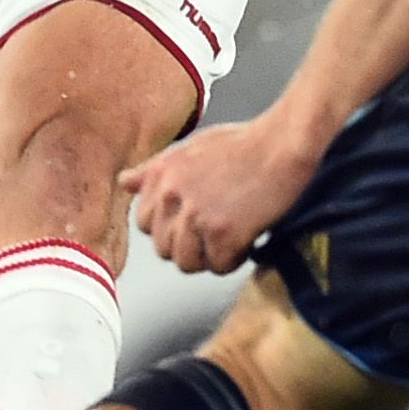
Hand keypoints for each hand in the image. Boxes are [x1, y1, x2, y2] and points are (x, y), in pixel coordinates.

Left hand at [124, 111, 325, 274]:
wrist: (283, 143)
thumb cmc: (245, 143)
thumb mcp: (191, 148)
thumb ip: (155, 171)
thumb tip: (125, 182)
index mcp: (161, 174)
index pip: (145, 224)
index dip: (171, 227)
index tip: (192, 223)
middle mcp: (172, 195)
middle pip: (163, 248)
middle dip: (189, 245)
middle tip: (215, 233)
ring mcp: (196, 215)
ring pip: (186, 262)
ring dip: (208, 257)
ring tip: (229, 240)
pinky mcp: (222, 233)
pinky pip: (217, 266)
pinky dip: (233, 259)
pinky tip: (246, 239)